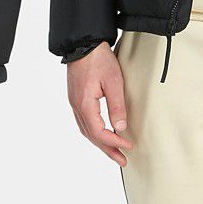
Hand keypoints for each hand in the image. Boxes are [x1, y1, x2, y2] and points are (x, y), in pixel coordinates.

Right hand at [66, 43, 134, 165]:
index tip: (128, 146)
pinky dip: (94, 132)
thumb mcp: (113, 81)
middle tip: (122, 161)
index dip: (114, 142)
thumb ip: (117, 105)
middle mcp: (77, 106)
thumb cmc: (98, 59)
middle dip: (107, 149)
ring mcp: (74, 102)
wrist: (83, 42)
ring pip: (86, 130)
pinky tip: (101, 134)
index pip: (99, 132)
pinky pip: (83, 121)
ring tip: (113, 152)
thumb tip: (120, 127)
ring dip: (100, 143)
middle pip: (91, 135)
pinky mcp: (76, 97)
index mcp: (85, 104)